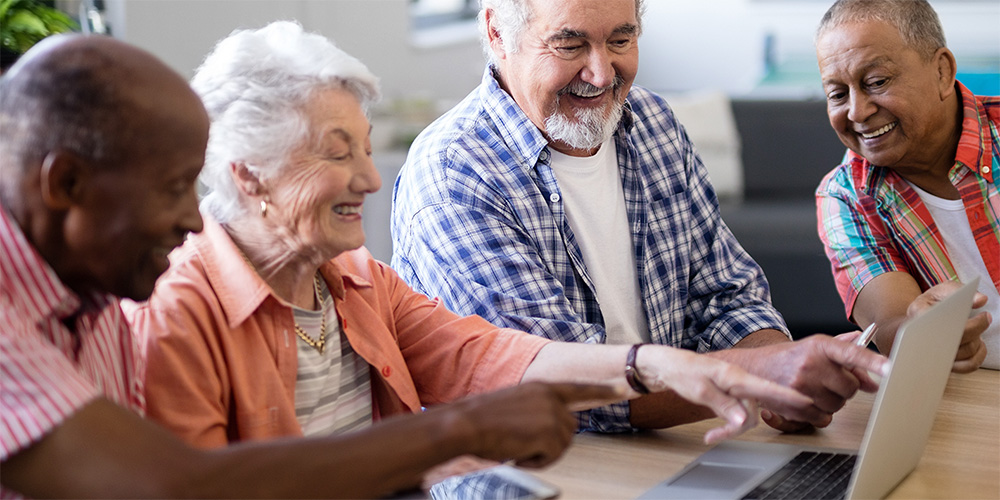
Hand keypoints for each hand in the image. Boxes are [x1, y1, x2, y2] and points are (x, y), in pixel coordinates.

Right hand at [437, 382, 623, 468]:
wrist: (466, 423)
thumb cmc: (482, 418)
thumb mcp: (515, 404)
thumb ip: (538, 409)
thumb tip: (551, 427)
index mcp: (542, 387)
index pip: (580, 388)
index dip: (604, 390)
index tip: (625, 389)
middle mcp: (551, 398)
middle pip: (569, 428)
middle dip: (550, 442)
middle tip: (522, 443)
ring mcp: (552, 414)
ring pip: (562, 444)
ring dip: (541, 452)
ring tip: (516, 445)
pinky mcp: (549, 432)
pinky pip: (553, 456)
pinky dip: (536, 460)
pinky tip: (517, 452)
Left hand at [635, 346, 812, 443]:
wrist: (667, 366)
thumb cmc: (682, 371)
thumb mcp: (700, 390)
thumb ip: (724, 405)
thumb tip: (744, 421)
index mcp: (735, 376)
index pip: (766, 387)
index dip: (788, 396)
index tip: (807, 401)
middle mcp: (739, 382)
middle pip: (758, 407)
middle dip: (749, 422)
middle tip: (732, 431)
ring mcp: (735, 389)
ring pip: (746, 416)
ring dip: (731, 429)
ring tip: (711, 436)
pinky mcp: (729, 395)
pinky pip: (737, 414)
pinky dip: (727, 426)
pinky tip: (713, 433)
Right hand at [742, 335, 888, 429]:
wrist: (755, 369)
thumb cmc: (789, 358)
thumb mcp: (816, 349)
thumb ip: (848, 357)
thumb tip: (873, 376)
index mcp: (820, 346)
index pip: (851, 353)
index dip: (872, 362)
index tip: (890, 367)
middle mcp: (811, 364)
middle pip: (850, 388)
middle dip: (844, 388)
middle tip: (829, 381)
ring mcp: (801, 386)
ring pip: (838, 405)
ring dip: (832, 402)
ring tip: (815, 390)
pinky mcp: (794, 405)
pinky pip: (823, 418)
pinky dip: (819, 414)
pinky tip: (808, 401)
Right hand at [907, 282, 989, 372]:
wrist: (916, 321)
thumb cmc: (930, 305)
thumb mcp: (941, 291)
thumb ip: (959, 290)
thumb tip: (981, 299)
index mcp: (918, 316)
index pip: (947, 326)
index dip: (970, 324)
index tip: (984, 315)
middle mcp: (922, 339)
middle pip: (959, 340)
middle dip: (978, 328)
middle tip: (986, 317)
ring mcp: (933, 355)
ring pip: (966, 352)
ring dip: (977, 339)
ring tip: (975, 327)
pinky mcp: (944, 364)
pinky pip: (969, 365)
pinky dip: (980, 354)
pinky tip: (979, 342)